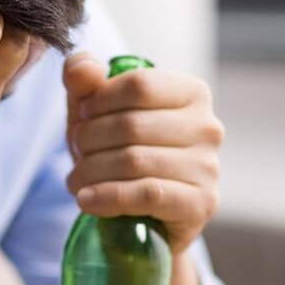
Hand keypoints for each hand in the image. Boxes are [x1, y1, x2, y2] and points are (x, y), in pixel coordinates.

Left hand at [62, 53, 224, 284]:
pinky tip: (87, 200)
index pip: (138, 84)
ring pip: (134, 161)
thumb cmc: (118, 153)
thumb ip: (84, 81)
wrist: (140, 217)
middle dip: (89, 140)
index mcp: (191, 93)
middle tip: (76, 155)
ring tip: (75, 181)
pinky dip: (108, 197)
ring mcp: (208, 167)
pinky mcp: (201, 204)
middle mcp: (208, 127)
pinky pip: (148, 194)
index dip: (98, 101)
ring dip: (91, 172)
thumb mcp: (95, 112)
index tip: (82, 118)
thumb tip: (83, 67)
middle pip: (131, 124)